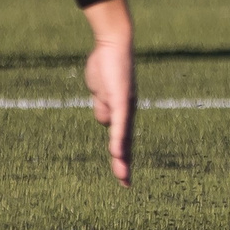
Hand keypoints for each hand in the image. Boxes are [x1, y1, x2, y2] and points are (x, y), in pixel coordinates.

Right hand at [82, 0, 134, 185]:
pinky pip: (121, 121)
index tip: (123, 178)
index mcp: (122, 112)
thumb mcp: (101, 92)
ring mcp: (126, 105)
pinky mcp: (122, 98)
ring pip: (125, 135)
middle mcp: (128, 111)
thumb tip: (105, 123)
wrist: (113, 44)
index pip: (123, 140)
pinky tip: (116, 151)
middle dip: (124, 163)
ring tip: (123, 174)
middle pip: (127, 142)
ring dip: (122, 155)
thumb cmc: (106, 66)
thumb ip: (103, 107)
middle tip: (125, 184)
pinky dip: (119, 137)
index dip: (122, 158)